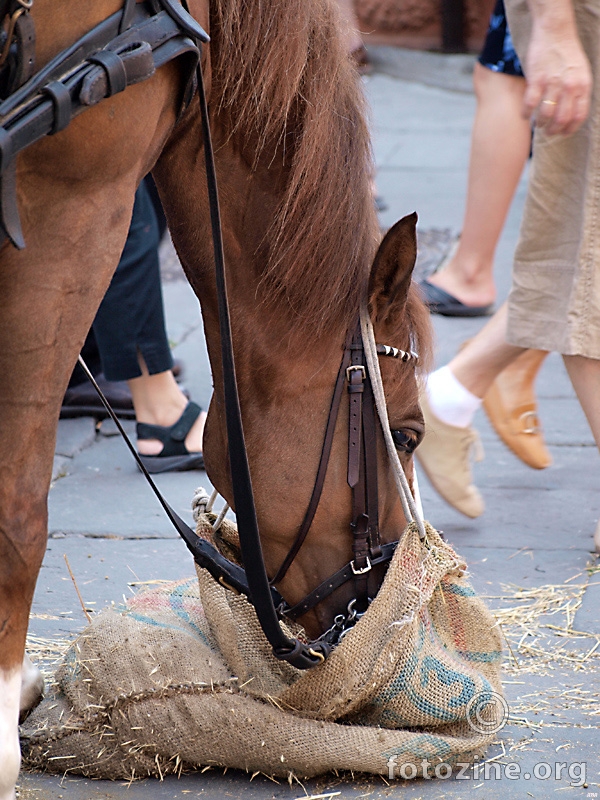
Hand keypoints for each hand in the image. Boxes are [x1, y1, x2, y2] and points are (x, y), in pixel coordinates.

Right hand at [522, 20, 591, 134]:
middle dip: (553, 130)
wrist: (555, 32)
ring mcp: (553, 83)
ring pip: (545, 115)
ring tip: (537, 124)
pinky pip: (530, 105)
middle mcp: (570, 86)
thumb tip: (569, 115)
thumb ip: (577, 93)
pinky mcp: (537, 79)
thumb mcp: (580, 73)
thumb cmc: (567, 54)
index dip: (569, 129)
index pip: (578, 116)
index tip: (561, 133)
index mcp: (583, 85)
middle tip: (547, 131)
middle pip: (561, 119)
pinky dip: (526, 114)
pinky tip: (525, 115)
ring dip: (539, 124)